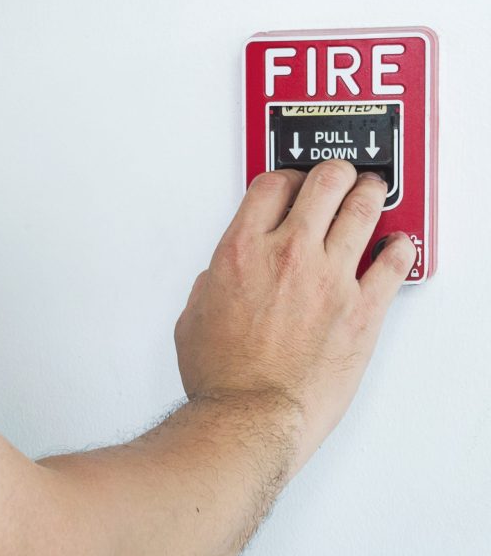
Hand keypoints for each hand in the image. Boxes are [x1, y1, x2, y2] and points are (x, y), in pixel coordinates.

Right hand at [174, 160, 415, 467]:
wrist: (251, 417)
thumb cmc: (221, 377)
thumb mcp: (192, 318)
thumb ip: (210, 285)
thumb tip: (221, 278)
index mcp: (241, 252)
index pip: (271, 185)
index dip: (283, 178)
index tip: (289, 184)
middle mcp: (287, 255)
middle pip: (323, 183)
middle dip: (332, 175)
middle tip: (336, 178)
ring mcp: (330, 279)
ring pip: (362, 209)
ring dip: (368, 194)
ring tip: (370, 192)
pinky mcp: (362, 309)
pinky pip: (393, 263)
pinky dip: (399, 248)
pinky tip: (397, 244)